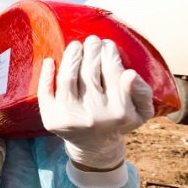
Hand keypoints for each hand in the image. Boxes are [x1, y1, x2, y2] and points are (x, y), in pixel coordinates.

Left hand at [37, 35, 153, 168]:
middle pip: (89, 73)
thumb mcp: (141, 112)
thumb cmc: (118, 122)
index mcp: (120, 112)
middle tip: (92, 40)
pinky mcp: (52, 119)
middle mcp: (95, 115)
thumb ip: (141, 92)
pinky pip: (46, 93)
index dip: (109, 55)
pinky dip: (46, 75)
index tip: (108, 44)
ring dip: (71, 57)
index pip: (113, 74)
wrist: (94, 147)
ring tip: (75, 45)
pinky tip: (50, 61)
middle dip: (91, 52)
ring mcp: (71, 117)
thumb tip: (130, 73)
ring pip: (68, 79)